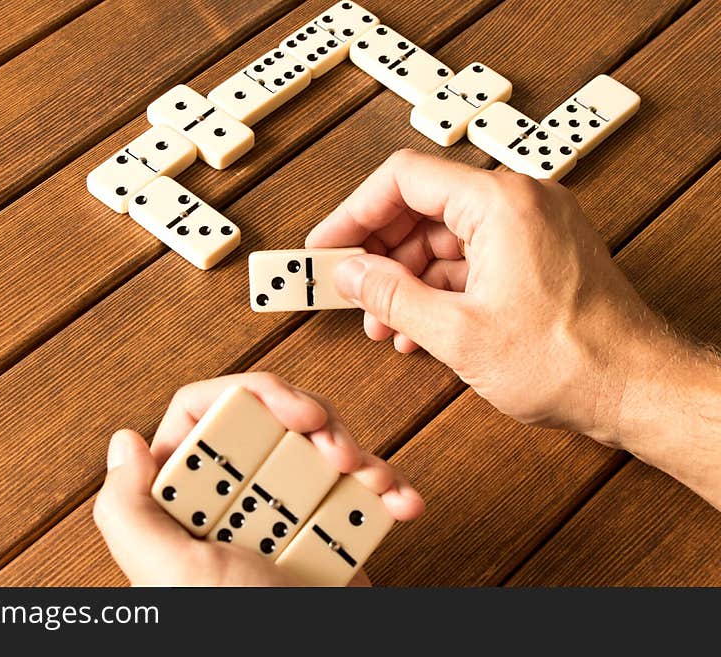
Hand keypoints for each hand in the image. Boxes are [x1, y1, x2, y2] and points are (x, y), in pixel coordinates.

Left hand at [93, 373, 424, 585]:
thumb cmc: (233, 631)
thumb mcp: (168, 573)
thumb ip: (126, 510)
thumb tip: (127, 442)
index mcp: (183, 499)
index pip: (204, 411)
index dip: (254, 395)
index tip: (298, 414)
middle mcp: (229, 499)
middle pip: (271, 420)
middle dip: (317, 424)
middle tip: (340, 450)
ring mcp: (281, 514)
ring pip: (318, 446)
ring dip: (359, 456)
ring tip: (375, 482)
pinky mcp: (326, 533)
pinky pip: (356, 493)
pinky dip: (387, 492)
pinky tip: (402, 503)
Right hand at [306, 149, 661, 442]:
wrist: (635, 389)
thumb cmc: (570, 360)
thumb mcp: (458, 333)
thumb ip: (392, 296)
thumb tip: (350, 274)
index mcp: (499, 203)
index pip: (403, 180)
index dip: (354, 213)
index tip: (328, 245)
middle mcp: (518, 203)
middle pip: (421, 209)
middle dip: (380, 255)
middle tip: (348, 289)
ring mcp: (530, 228)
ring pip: (443, 239)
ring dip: (407, 280)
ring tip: (384, 323)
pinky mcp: (536, 255)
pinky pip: (471, 259)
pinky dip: (440, 289)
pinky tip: (419, 327)